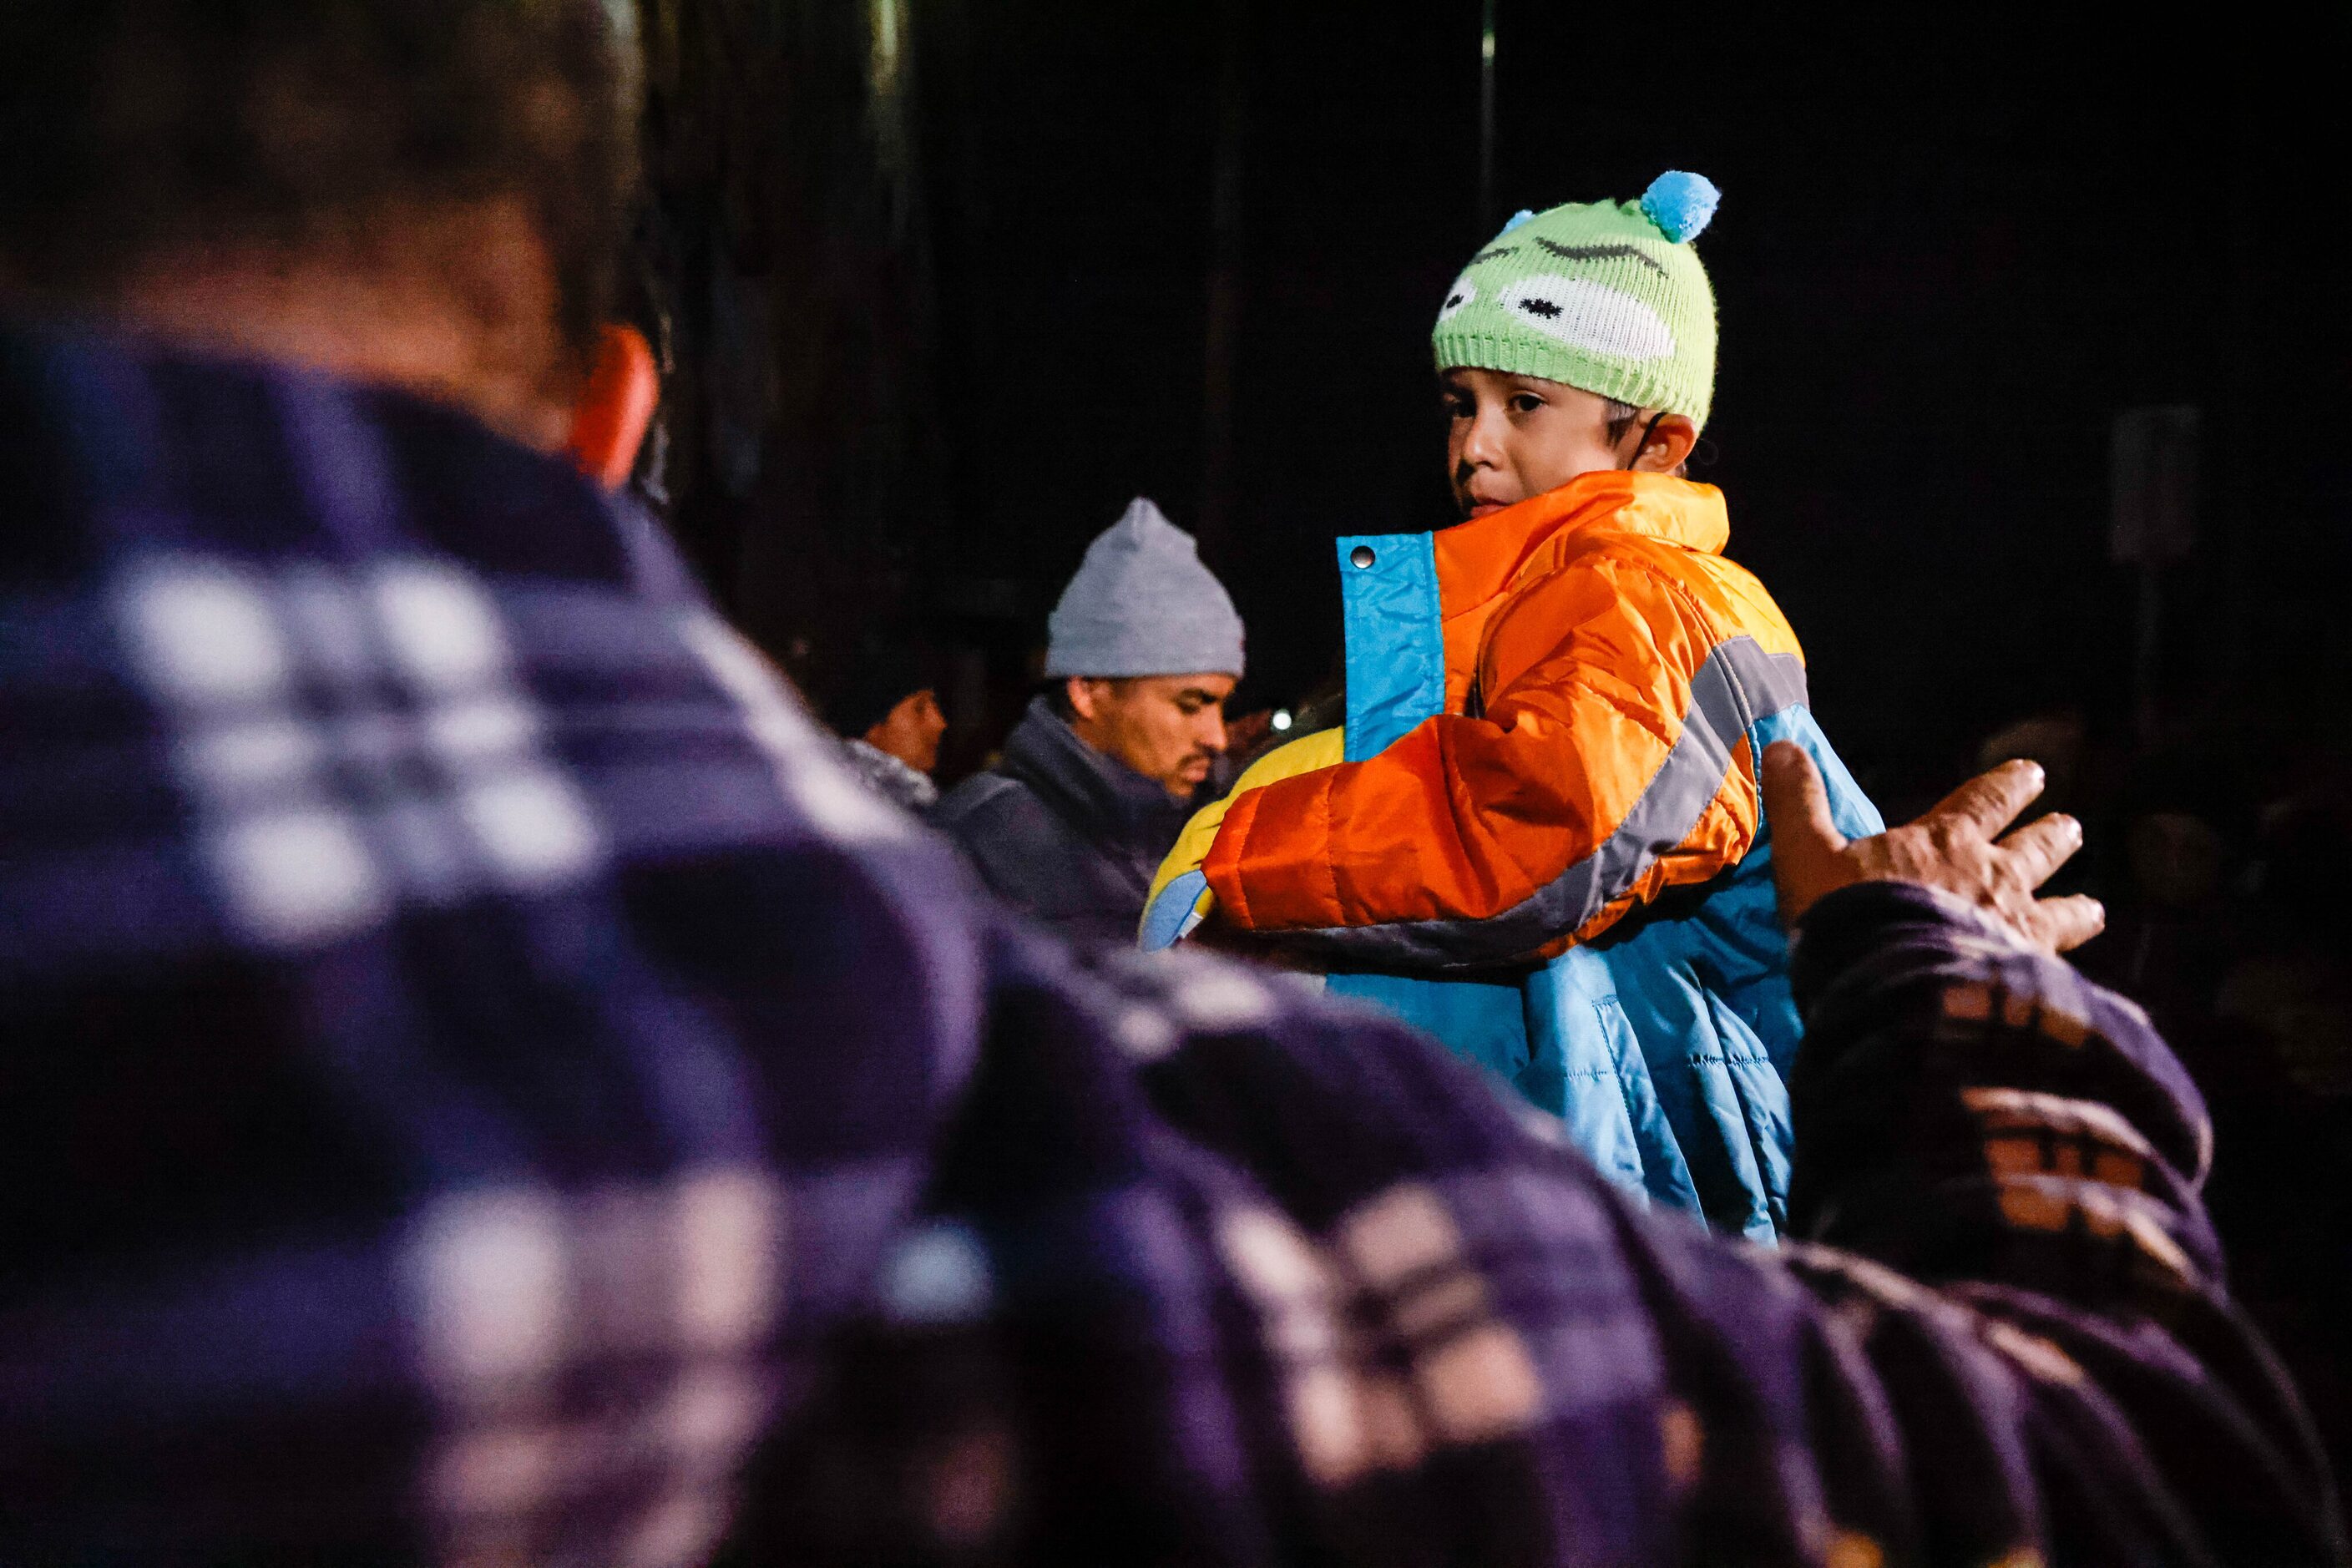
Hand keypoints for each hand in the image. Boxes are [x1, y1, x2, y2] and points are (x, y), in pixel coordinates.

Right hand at [1761, 741, 2104, 952]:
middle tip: (2072, 827)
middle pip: (2037, 849)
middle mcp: (1996, 878)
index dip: (2009, 784)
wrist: (1895, 989)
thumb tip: (1779, 745)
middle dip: (2053, 836)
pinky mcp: (2029, 979)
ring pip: (2062, 911)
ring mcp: (2019, 930)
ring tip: (2093, 908)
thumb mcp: (1807, 854)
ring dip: (2076, 907)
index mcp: (1947, 842)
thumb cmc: (1850, 916)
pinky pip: (2059, 968)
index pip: (1987, 800)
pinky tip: (2071, 979)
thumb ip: (1798, 802)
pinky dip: (2068, 968)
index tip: (2032, 773)